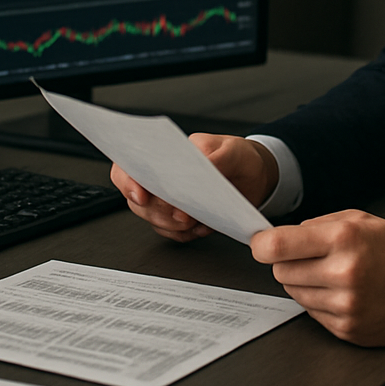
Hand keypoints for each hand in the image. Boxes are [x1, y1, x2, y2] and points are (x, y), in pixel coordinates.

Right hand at [110, 133, 277, 241]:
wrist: (256, 176)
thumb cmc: (238, 156)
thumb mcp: (233, 151)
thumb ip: (216, 158)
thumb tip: (202, 168)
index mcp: (165, 154)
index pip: (129, 165)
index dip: (128, 181)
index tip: (143, 195)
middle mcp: (161, 178)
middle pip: (137, 200)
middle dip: (157, 211)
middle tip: (183, 214)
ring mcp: (169, 200)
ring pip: (152, 219)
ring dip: (173, 225)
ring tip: (197, 220)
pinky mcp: (180, 219)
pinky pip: (172, 234)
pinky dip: (186, 235)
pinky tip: (204, 225)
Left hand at [250, 209, 384, 345]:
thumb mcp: (362, 220)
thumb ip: (317, 225)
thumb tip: (278, 238)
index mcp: (344, 239)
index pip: (277, 246)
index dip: (261, 245)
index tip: (259, 244)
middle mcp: (343, 273)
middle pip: (281, 271)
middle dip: (288, 262)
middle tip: (312, 257)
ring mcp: (346, 306)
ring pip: (294, 293)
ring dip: (305, 283)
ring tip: (334, 275)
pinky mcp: (349, 330)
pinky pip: (312, 314)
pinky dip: (321, 303)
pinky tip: (346, 293)